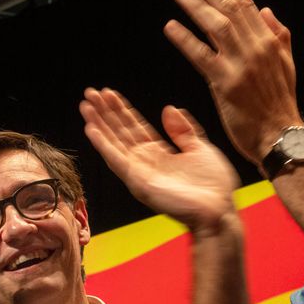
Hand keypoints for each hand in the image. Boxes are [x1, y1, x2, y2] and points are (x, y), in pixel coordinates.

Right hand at [80, 87, 238, 233]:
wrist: (218, 211)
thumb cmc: (213, 186)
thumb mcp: (200, 149)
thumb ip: (183, 130)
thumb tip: (169, 108)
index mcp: (160, 153)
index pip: (135, 127)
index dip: (122, 110)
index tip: (109, 93)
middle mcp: (146, 161)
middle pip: (120, 132)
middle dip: (105, 112)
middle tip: (90, 93)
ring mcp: (140, 172)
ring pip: (114, 143)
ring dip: (99, 123)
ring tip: (86, 105)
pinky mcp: (138, 182)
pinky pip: (116, 160)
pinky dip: (103, 144)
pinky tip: (92, 128)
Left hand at [164, 0, 302, 163]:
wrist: (281, 136)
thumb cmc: (281, 105)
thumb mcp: (287, 65)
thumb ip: (278, 35)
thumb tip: (265, 10)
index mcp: (270, 42)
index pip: (246, 5)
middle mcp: (256, 48)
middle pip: (229, 9)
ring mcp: (240, 65)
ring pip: (216, 26)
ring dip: (196, 7)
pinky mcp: (225, 84)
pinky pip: (200, 55)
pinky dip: (185, 39)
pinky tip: (171, 27)